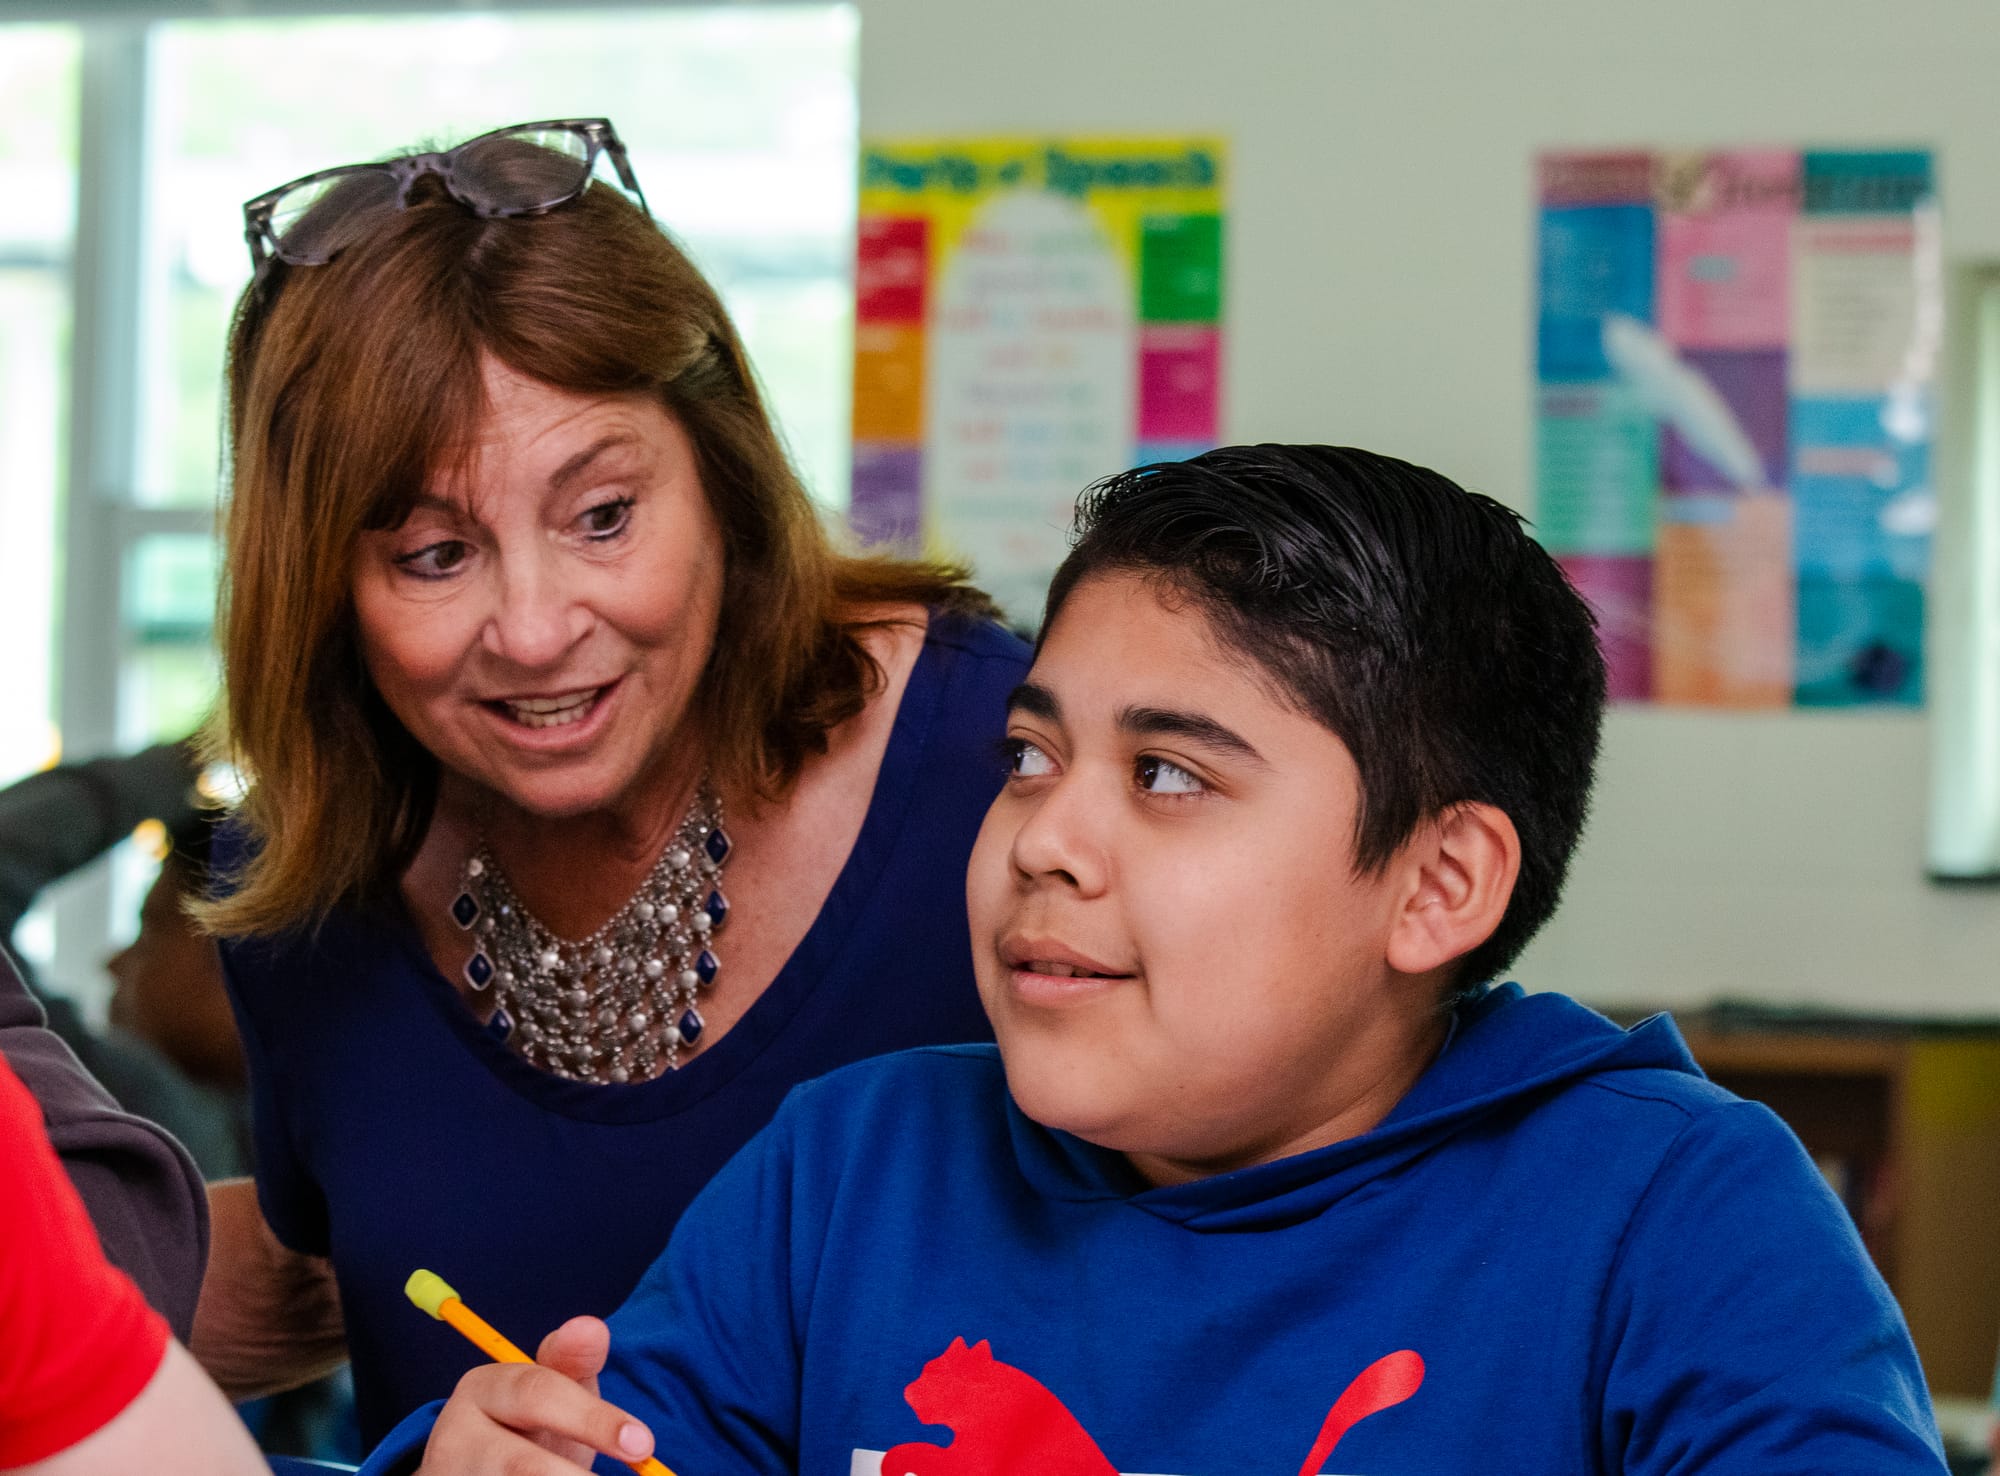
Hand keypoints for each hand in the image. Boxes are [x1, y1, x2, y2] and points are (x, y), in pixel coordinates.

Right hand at [419, 1315, 657, 1474]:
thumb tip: (592, 1326)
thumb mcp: (549, 1390)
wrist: (471, 1474)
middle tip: (626, 1473)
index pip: (540, 1396)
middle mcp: (456, 1439)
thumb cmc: (525, 1427)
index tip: (643, 1443)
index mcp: (483, 1389)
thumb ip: (573, 1361)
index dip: (595, 1420)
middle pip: (524, 1466)